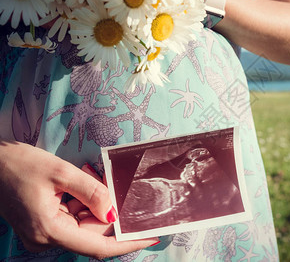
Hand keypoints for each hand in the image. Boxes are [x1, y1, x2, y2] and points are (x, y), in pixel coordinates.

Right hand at [0, 140, 158, 258]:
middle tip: (111, 184)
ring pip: (83, 224)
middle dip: (108, 211)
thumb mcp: (60, 172)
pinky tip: (79, 184)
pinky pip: (72, 219)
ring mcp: (43, 234)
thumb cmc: (18, 164)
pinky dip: (82, 203)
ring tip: (87, 178)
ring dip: (94, 204)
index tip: (150, 236)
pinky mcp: (43, 225)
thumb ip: (92, 192)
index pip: (97, 246)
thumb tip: (113, 213)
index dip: (127, 243)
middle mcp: (45, 239)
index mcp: (49, 231)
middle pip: (92, 233)